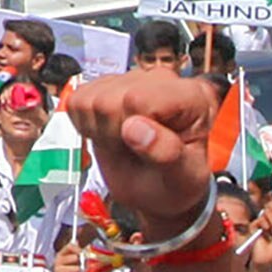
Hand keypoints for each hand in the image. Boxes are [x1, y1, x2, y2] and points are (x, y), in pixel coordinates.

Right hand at [48, 235, 95, 271]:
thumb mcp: (71, 261)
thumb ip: (76, 252)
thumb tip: (79, 242)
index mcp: (60, 255)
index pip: (70, 246)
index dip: (78, 249)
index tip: (82, 253)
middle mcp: (57, 261)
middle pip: (75, 257)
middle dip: (80, 263)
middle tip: (76, 268)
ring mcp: (57, 270)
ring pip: (77, 268)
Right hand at [62, 68, 215, 240]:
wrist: (160, 191)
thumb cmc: (176, 183)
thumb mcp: (183, 178)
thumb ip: (166, 153)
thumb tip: (135, 128)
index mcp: (193, 97)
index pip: (139, 98)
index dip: (132, 129)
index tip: (144, 148)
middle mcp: (164, 81)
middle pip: (108, 98)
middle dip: (113, 133)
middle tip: (133, 150)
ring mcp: (133, 80)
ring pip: (89, 99)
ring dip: (100, 131)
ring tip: (124, 143)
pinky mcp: (107, 86)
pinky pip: (78, 100)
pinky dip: (87, 125)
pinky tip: (111, 134)